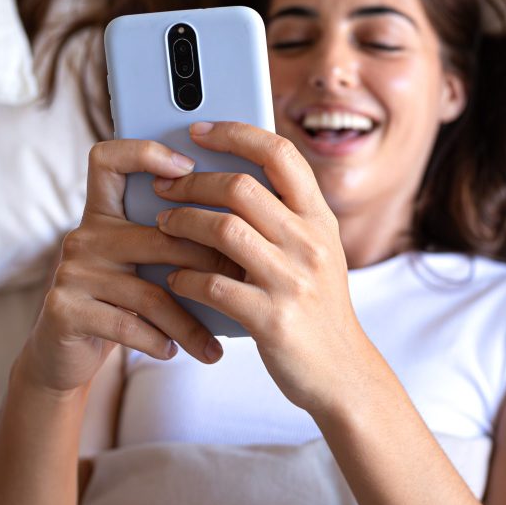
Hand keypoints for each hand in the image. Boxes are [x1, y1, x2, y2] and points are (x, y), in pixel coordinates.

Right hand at [17, 139, 243, 396]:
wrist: (64, 356)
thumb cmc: (120, 305)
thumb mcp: (142, 267)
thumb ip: (172, 241)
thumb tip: (247, 230)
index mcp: (104, 213)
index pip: (109, 160)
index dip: (145, 152)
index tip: (189, 165)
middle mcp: (84, 235)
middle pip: (158, 235)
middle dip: (208, 261)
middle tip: (244, 282)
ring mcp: (71, 272)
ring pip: (149, 291)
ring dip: (188, 323)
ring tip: (213, 346)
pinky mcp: (64, 309)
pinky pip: (126, 324)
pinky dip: (158, 340)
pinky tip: (174, 351)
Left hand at [151, 121, 387, 419]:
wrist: (343, 374)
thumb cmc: (318, 309)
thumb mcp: (317, 253)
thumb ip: (286, 217)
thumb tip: (231, 175)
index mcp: (321, 220)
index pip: (280, 154)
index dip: (236, 134)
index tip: (199, 130)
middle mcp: (310, 244)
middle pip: (241, 188)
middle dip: (193, 182)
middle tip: (165, 187)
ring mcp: (293, 282)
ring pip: (223, 231)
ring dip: (182, 224)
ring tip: (162, 226)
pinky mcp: (272, 320)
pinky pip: (213, 286)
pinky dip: (185, 279)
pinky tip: (174, 279)